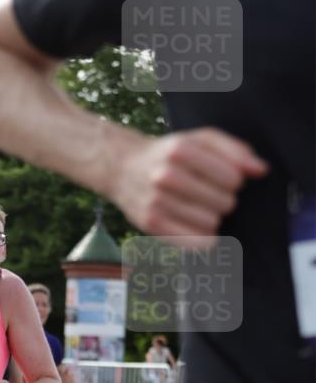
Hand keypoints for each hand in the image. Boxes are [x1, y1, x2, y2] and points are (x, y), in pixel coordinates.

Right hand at [107, 127, 268, 246]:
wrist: (122, 168)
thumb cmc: (169, 153)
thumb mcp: (199, 139)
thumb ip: (234, 150)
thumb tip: (260, 170)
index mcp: (181, 150)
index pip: (233, 178)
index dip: (234, 180)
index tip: (223, 178)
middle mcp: (165, 175)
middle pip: (225, 202)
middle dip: (223, 199)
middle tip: (207, 194)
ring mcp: (156, 201)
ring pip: (212, 223)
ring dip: (212, 218)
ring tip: (198, 208)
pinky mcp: (151, 224)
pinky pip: (197, 242)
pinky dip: (204, 237)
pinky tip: (197, 226)